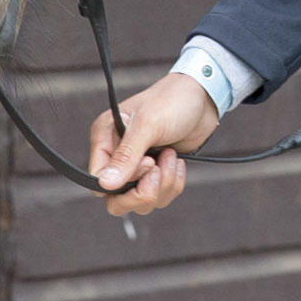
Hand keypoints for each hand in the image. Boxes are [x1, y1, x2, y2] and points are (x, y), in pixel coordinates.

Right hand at [87, 71, 222, 213]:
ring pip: (141, 201)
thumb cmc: (172, 101)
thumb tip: (105, 184)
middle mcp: (117, 155)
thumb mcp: (148, 125)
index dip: (122, 183)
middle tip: (158, 169)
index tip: (147, 163)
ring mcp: (137, 167)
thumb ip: (126, 156)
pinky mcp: (157, 173)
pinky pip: (160, 196)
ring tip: (171, 155)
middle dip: (143, 192)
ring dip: (163, 184)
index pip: (98, 181)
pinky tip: (177, 161)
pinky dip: (173, 183)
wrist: (203, 98)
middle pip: (117, 200)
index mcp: (104, 138)